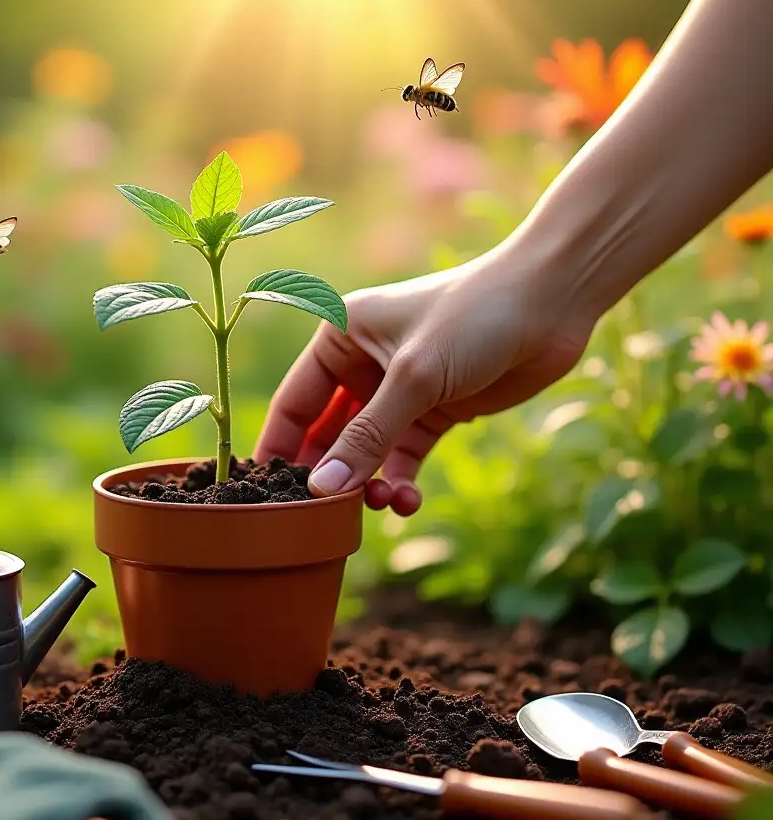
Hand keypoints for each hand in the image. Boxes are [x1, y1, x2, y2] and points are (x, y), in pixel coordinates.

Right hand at [256, 246, 593, 514]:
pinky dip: (401, 480)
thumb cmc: (473, 317)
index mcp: (341, 336)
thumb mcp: (413, 379)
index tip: (266, 494)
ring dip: (369, 481)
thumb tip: (320, 490)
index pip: (294, 401)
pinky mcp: (435, 410)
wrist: (552, 302)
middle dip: (330, 473)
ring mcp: (400, 390)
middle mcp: (363, 364)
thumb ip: (366, 437)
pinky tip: (408, 499)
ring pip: (367, 451)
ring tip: (380, 504)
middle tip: (322, 516)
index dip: (280, 447)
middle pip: (327, 433)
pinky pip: (404, 455)